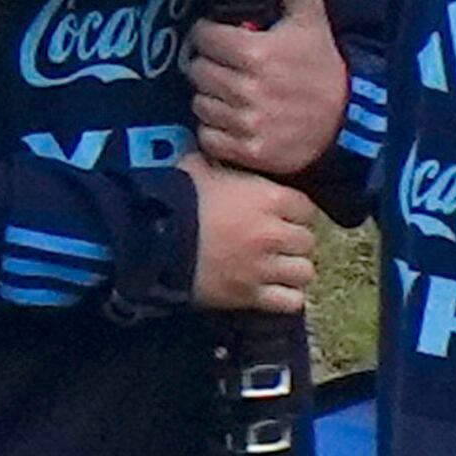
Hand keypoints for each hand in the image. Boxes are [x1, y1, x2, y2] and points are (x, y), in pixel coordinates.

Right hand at [185, 157, 321, 315]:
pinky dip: (286, 298)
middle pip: (307, 241)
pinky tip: (274, 291)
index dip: (294, 212)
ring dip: (292, 271)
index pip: (305, 207)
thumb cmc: (173, 198)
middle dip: (293, 242)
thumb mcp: (198, 168)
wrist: (149, 238)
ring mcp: (263, 266)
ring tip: (277, 269)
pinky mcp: (250, 295)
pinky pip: (290, 301)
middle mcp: (272, 233)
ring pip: (304, 273)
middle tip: (276, 244)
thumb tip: (216, 153)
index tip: (282, 216)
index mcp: (267, 198)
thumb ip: (219, 163)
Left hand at [186, 0, 349, 173]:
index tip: (219, 38)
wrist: (348, 122)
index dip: (208, 34)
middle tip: (223, 66)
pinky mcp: (249, 151)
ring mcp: (247, 123)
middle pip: (197, 71)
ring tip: (228, 93)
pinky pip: (208, 137)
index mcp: (256, 52)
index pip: (203, 37)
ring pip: (200, 104)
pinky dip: (214, 130)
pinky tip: (231, 120)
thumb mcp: (312, 16)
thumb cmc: (323, 66)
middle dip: (207, 65)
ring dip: (209, 97)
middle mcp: (247, 89)